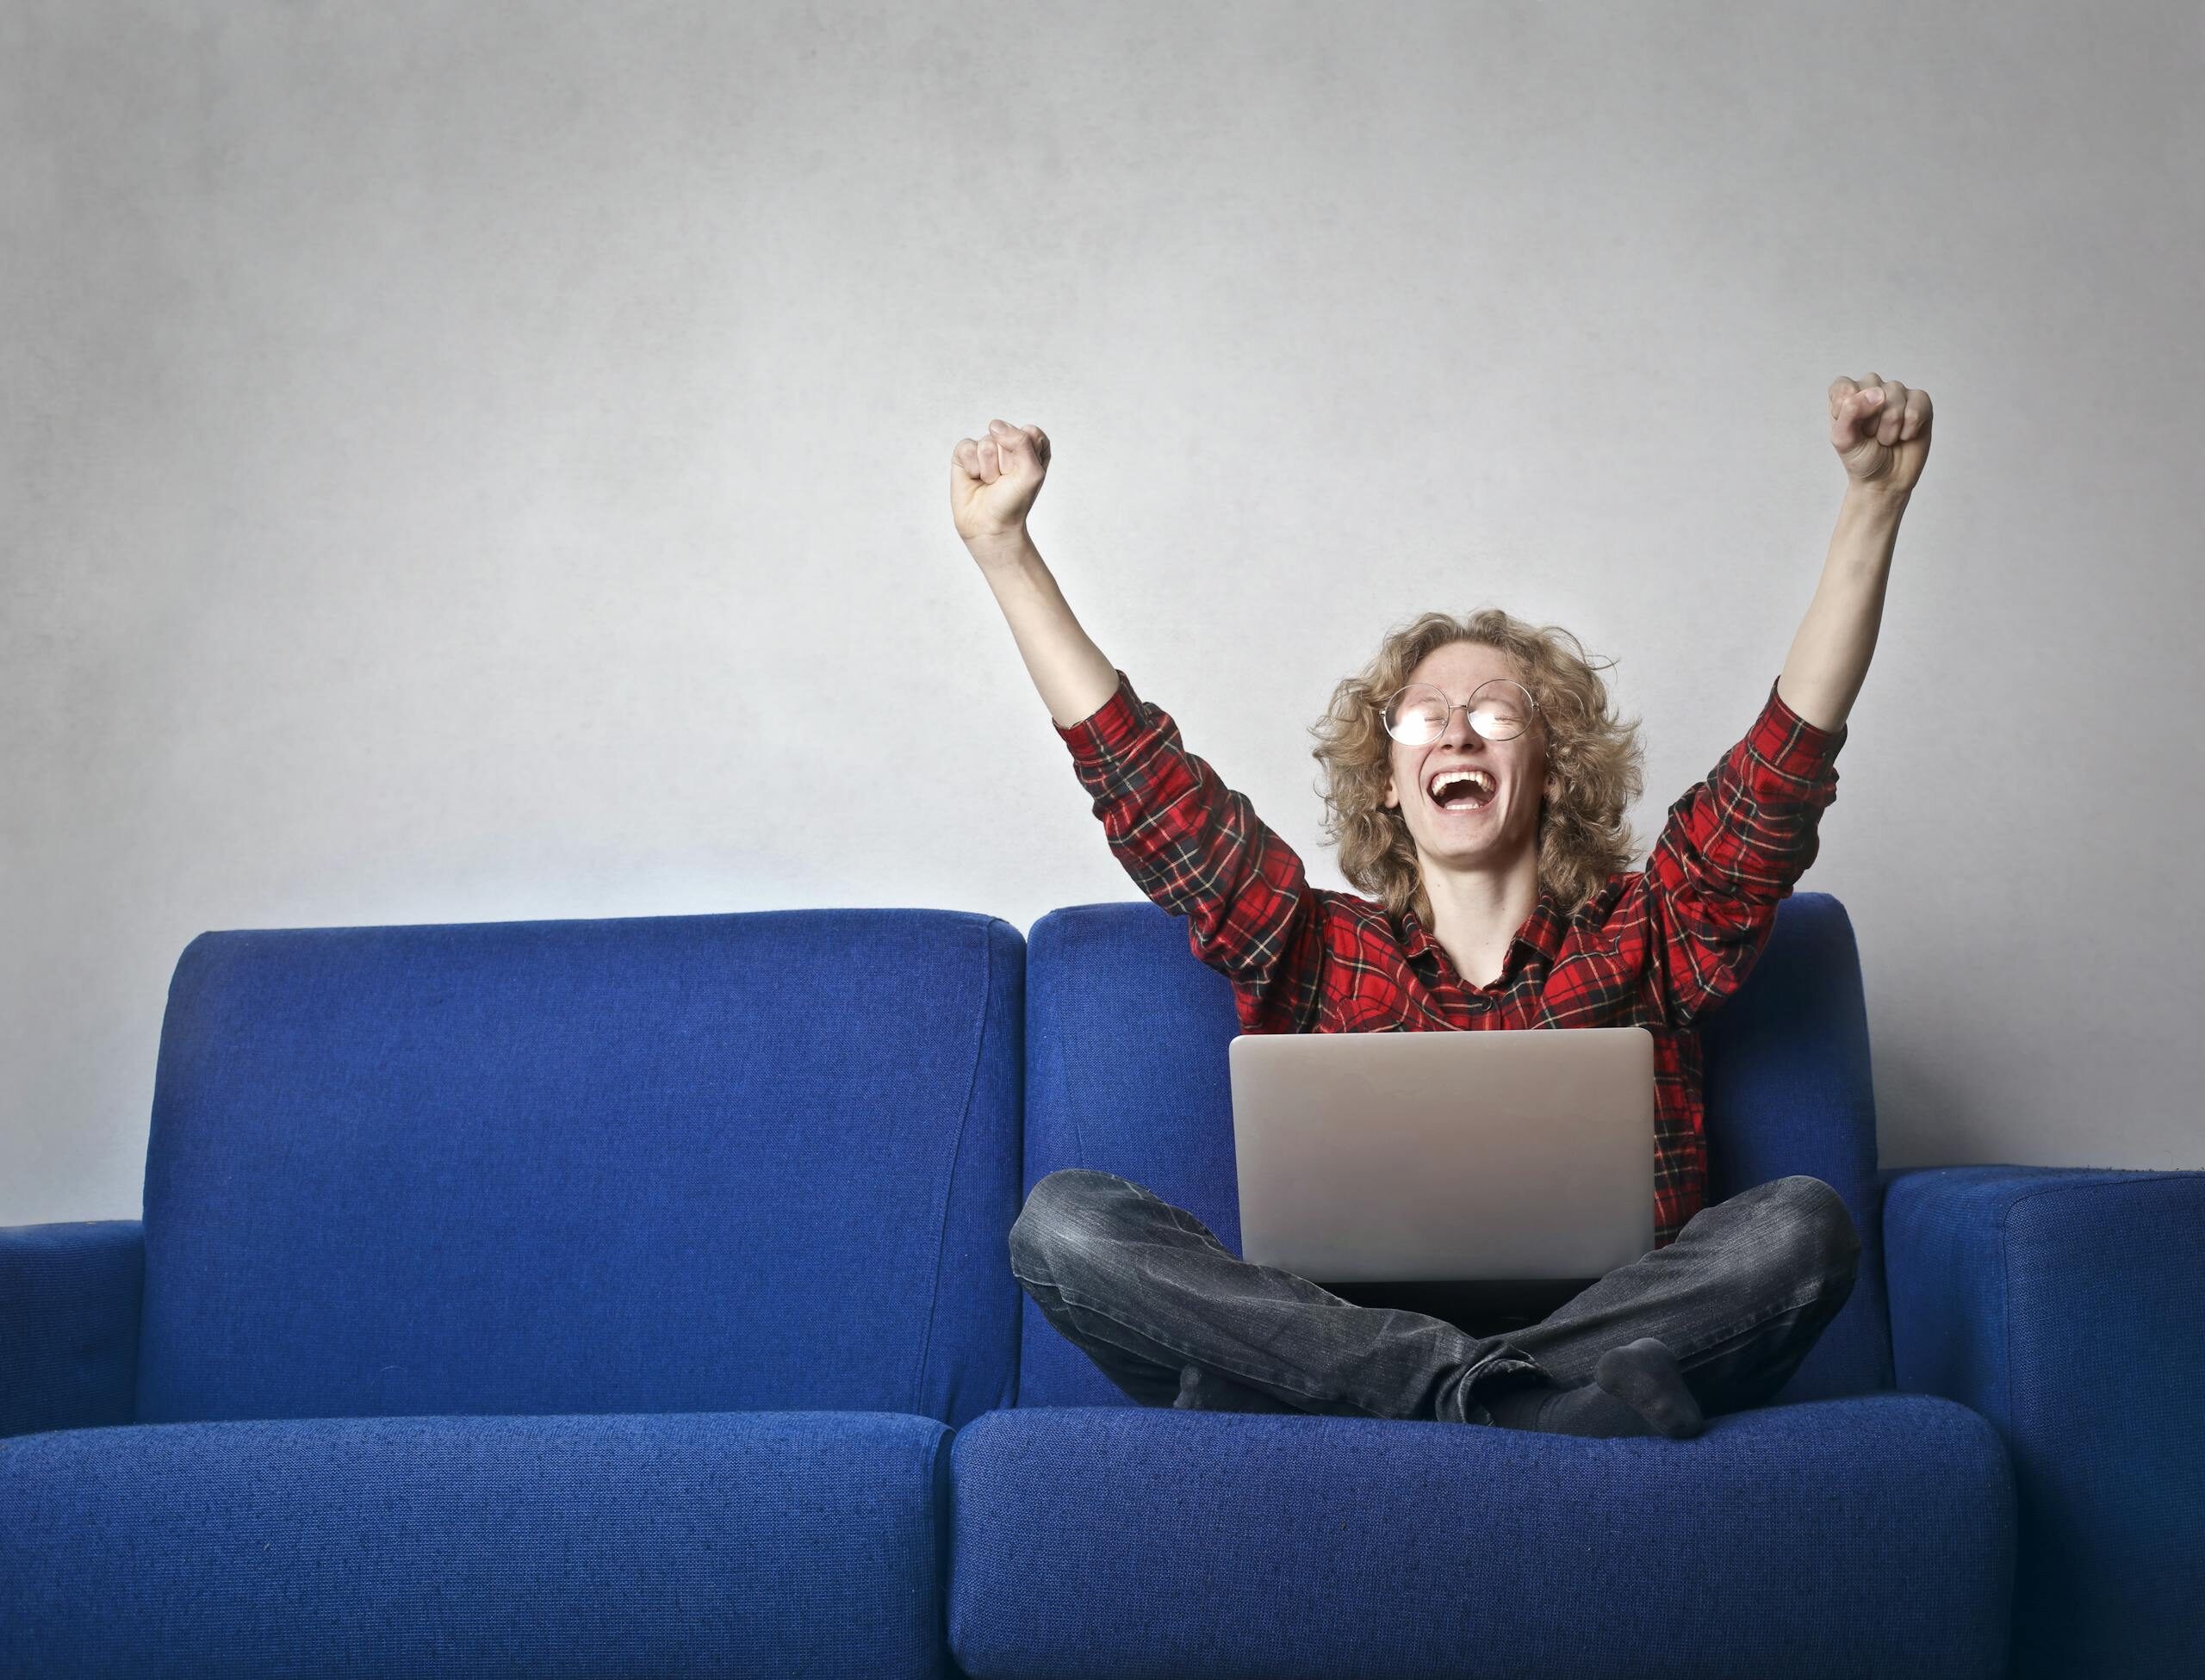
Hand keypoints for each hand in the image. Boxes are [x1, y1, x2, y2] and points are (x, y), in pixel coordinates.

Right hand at [950, 419, 1051, 551]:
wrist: (990, 526)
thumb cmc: (1014, 502)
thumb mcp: (1032, 473)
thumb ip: (1022, 442)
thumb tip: (994, 425)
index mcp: (1031, 446)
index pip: (1029, 433)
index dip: (1026, 456)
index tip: (1023, 475)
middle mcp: (1008, 444)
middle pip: (1006, 437)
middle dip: (1006, 463)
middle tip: (1004, 482)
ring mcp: (986, 448)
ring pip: (986, 443)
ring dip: (989, 469)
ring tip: (990, 483)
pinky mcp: (965, 454)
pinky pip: (966, 447)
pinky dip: (971, 467)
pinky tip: (974, 478)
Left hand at [1830, 373, 1931, 496]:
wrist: (1886, 479)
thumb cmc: (1861, 457)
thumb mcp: (1843, 440)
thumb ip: (1849, 413)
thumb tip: (1876, 393)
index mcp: (1847, 395)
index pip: (1843, 386)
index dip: (1846, 410)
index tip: (1850, 429)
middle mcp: (1871, 388)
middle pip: (1873, 391)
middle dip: (1871, 423)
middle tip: (1870, 436)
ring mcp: (1897, 392)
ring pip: (1895, 400)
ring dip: (1890, 429)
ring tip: (1886, 438)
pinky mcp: (1920, 401)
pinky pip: (1917, 407)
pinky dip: (1909, 428)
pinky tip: (1905, 435)